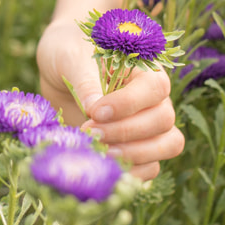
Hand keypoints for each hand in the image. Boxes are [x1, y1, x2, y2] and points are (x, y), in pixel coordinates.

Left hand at [38, 19, 184, 179]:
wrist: (57, 66)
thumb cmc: (68, 51)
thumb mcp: (70, 57)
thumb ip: (85, 81)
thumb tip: (95, 111)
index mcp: (144, 67)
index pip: (154, 88)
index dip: (129, 104)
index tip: (95, 112)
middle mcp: (153, 97)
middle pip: (163, 120)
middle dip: (126, 131)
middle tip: (90, 132)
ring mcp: (148, 123)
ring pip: (167, 145)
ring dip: (135, 155)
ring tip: (99, 152)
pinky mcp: (134, 146)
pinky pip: (151, 166)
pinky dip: (134, 173)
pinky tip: (105, 168)